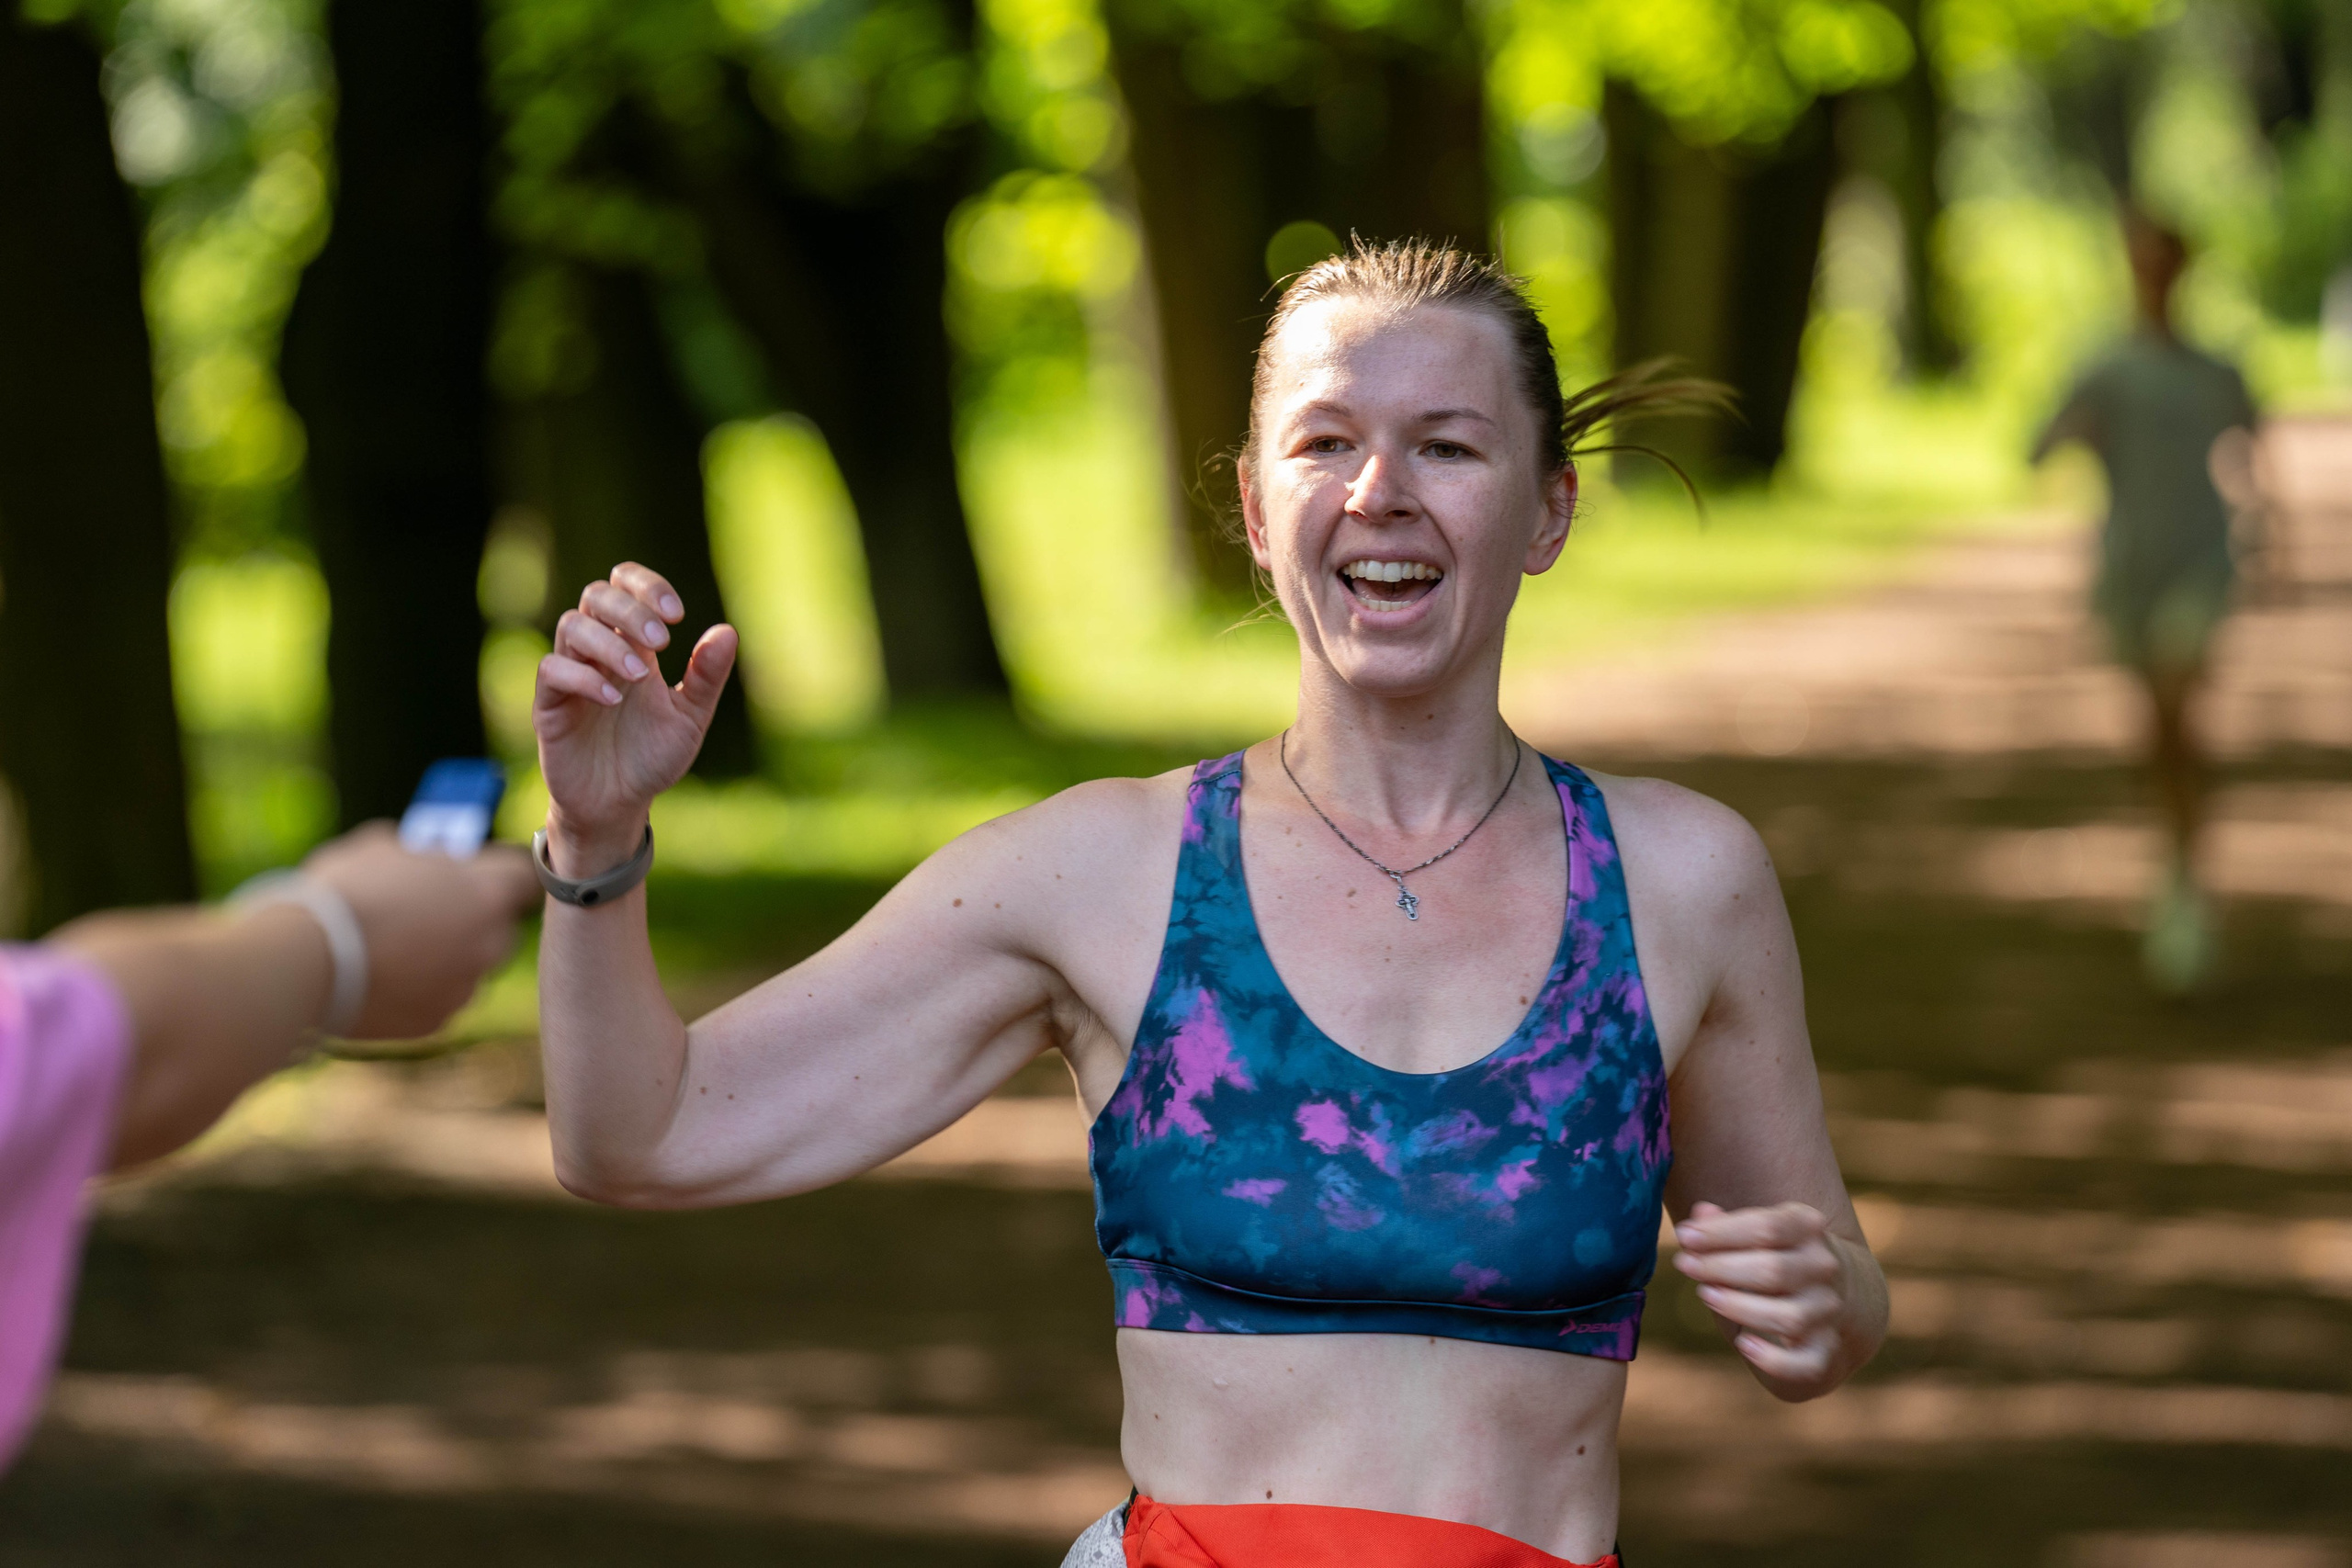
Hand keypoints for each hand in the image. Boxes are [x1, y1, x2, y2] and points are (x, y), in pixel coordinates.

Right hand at [302, 823, 541, 1037]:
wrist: (301, 965)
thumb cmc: (342, 894)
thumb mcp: (383, 848)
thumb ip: (421, 856)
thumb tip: (426, 860)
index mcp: (489, 894)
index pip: (523, 875)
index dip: (500, 870)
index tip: (480, 869)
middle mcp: (491, 945)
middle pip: (496, 925)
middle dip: (470, 916)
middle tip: (429, 907)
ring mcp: (465, 988)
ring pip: (467, 965)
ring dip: (444, 956)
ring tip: (393, 945)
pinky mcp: (435, 1022)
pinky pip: (437, 998)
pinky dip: (417, 989)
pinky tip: (380, 976)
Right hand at [534, 562, 737, 868]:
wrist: (620, 804)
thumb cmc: (652, 756)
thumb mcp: (690, 718)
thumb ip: (707, 677)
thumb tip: (727, 631)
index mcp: (633, 644)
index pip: (625, 585)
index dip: (647, 586)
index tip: (676, 613)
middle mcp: (598, 651)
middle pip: (596, 595)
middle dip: (630, 609)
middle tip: (663, 639)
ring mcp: (570, 675)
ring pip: (571, 626)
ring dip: (608, 642)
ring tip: (639, 675)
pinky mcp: (549, 706)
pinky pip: (552, 671)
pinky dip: (582, 677)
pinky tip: (612, 697)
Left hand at [1672, 1200, 1845, 1385]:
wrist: (1842, 1299)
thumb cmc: (1779, 1260)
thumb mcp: (1760, 1233)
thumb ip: (1728, 1225)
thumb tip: (1700, 1213)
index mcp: (1809, 1228)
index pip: (1767, 1227)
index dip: (1721, 1232)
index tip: (1684, 1236)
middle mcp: (1825, 1268)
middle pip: (1774, 1270)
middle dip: (1720, 1267)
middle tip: (1684, 1264)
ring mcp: (1828, 1312)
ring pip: (1788, 1317)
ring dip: (1740, 1308)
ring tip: (1706, 1295)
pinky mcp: (1825, 1351)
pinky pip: (1804, 1364)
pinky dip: (1774, 1359)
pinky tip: (1744, 1345)